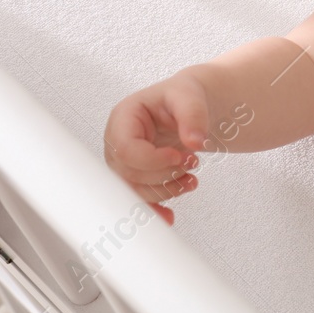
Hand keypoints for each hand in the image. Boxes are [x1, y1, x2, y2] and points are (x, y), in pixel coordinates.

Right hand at [103, 69, 213, 224]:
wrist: (189, 107)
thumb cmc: (183, 97)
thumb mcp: (190, 96)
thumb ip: (193, 115)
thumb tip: (196, 142)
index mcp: (124, 118)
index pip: (126, 149)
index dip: (152, 160)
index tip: (179, 156)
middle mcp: (117, 143)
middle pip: (130, 174)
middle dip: (164, 175)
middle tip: (192, 163)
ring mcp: (124, 163)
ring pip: (135, 191)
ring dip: (167, 191)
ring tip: (191, 177)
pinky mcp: (136, 178)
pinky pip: (138, 202)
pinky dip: (154, 212)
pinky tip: (169, 217)